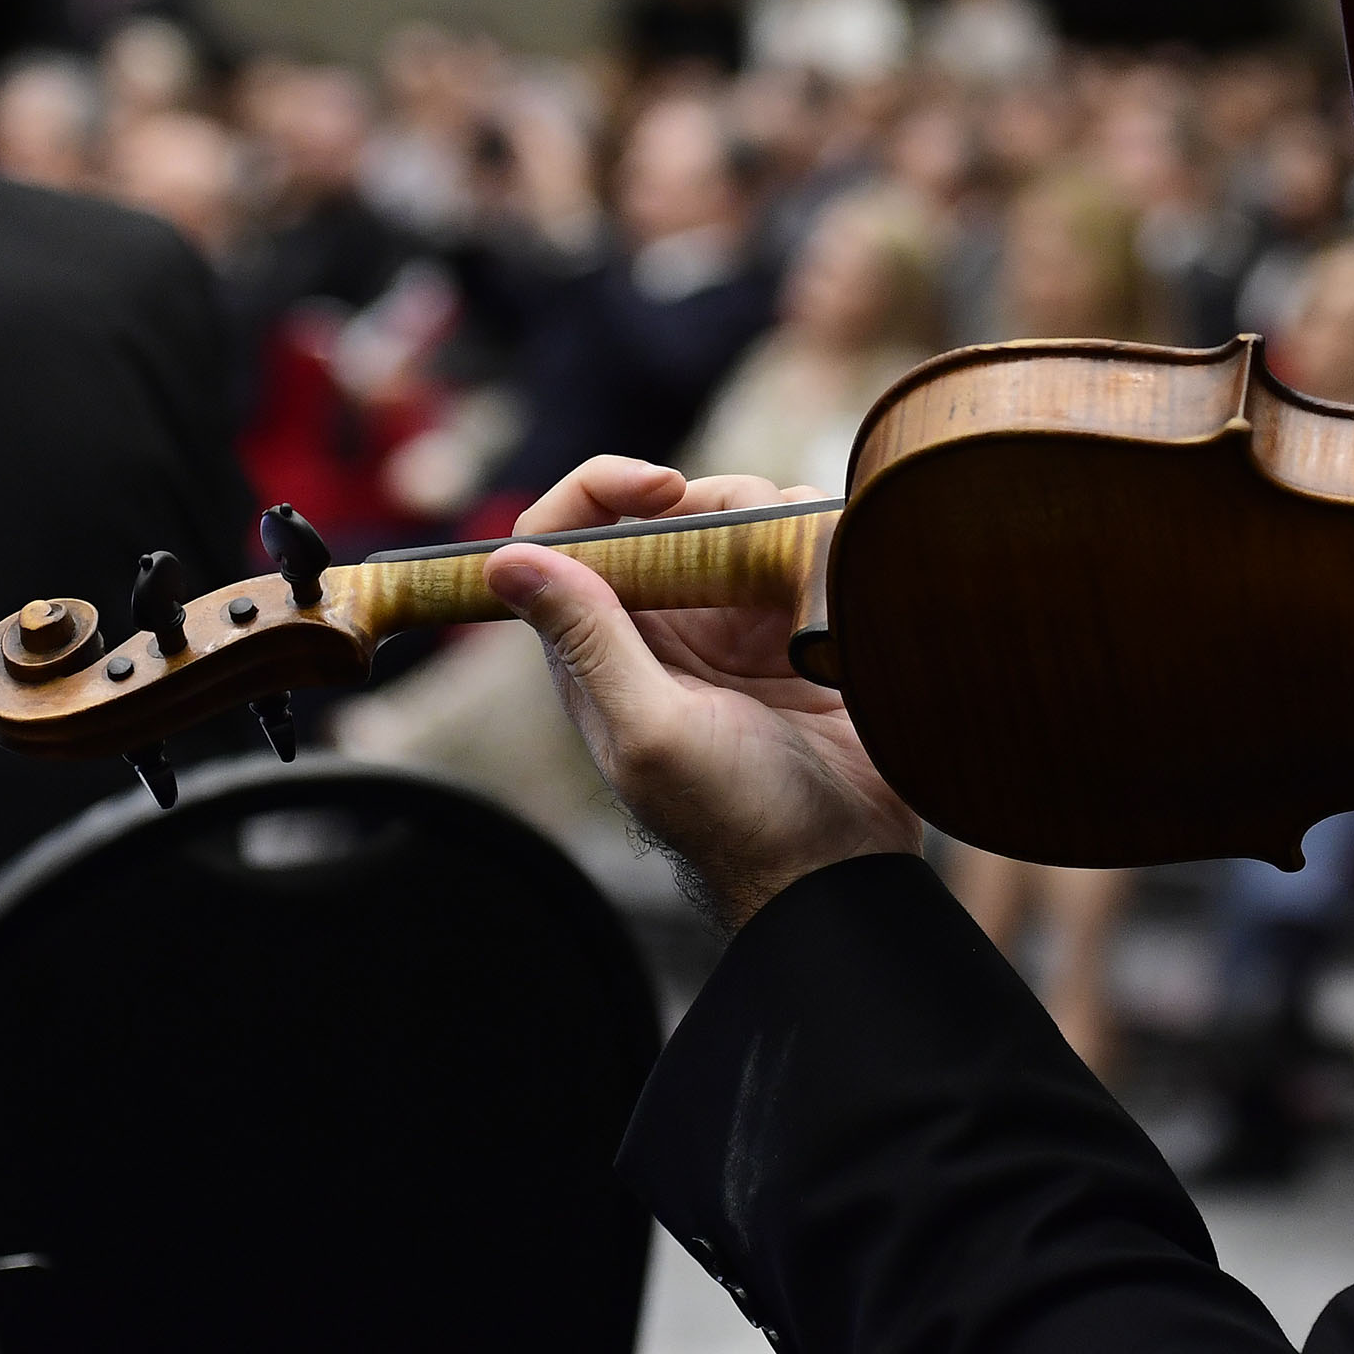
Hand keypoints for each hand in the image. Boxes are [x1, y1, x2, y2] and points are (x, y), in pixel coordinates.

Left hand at [486, 455, 921, 925]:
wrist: (847, 865)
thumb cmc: (743, 821)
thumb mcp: (653, 733)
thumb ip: (590, 642)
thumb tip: (505, 558)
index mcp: (602, 648)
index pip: (564, 533)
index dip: (602, 488)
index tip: (665, 487)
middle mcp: (664, 625)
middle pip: (668, 508)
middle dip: (716, 501)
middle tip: (762, 541)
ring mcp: (737, 622)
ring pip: (746, 515)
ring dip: (779, 525)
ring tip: (808, 588)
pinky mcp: (804, 626)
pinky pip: (808, 546)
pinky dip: (825, 547)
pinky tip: (837, 598)